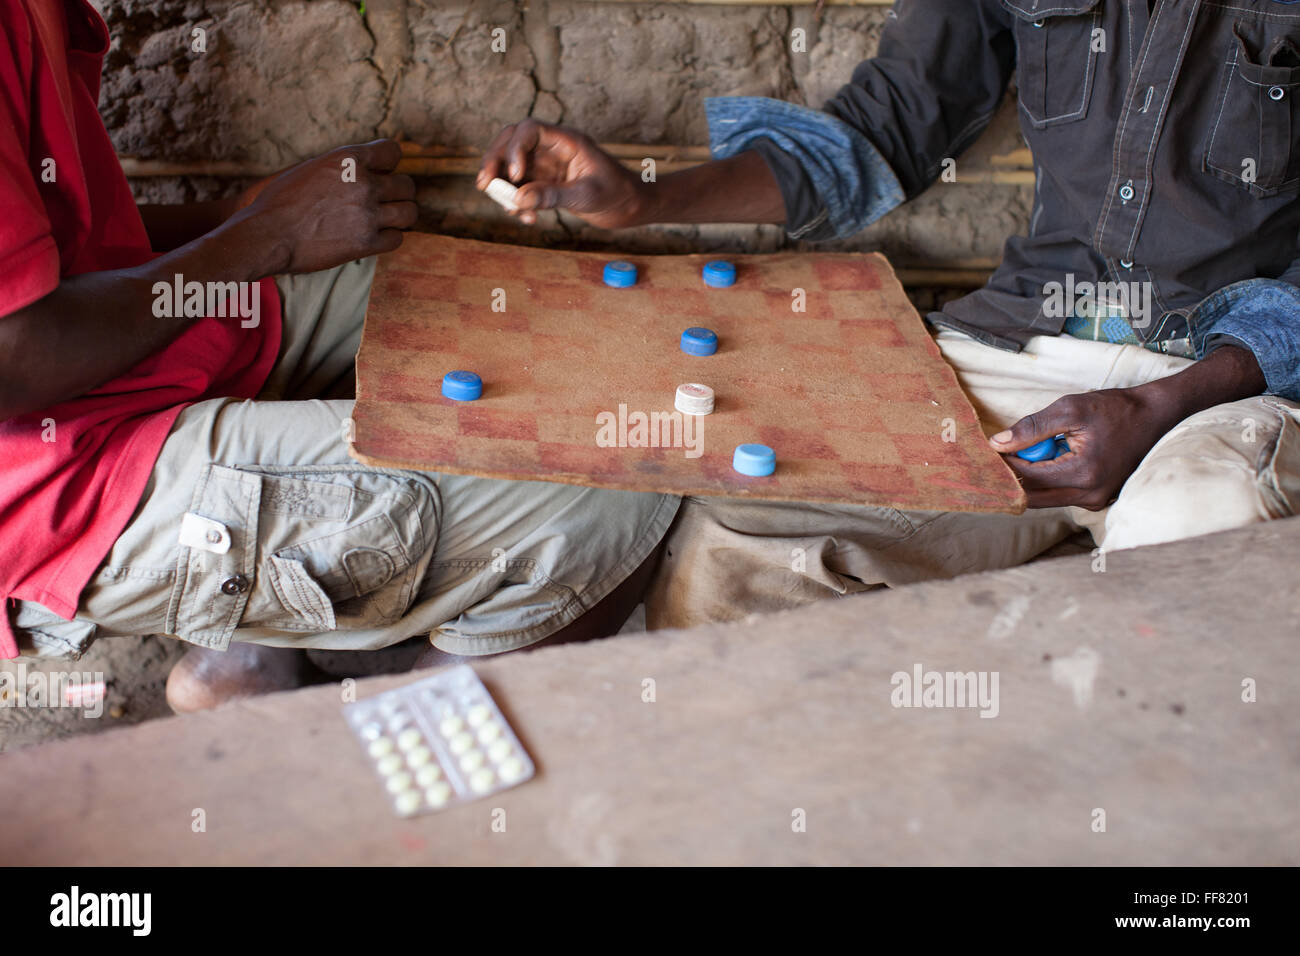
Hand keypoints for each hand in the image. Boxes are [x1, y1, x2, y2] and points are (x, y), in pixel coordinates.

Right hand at [237, 139, 416, 273]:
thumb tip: (366, 169)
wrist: (268, 234)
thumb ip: (343, 168)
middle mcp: (362, 183)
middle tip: (384, 202)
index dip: (389, 164)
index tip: (381, 173)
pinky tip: (374, 237)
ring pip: (409, 212)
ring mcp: (367, 214)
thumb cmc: (281, 202)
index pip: (393, 152)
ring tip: (385, 220)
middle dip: (398, 194)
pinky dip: (389, 238)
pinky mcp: (367, 243)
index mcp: (348, 159)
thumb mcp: (312, 169)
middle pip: (407, 186)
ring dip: (400, 216)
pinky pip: (398, 238)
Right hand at [477, 119, 644, 227]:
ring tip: (510, 209)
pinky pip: (521, 187)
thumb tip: (518, 198)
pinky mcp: (546, 183)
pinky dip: (517, 202)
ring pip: (512, 167)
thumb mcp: (586, 196)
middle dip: (495, 162)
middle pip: (511, 143)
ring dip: (504, 187)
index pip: (529, 130)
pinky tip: (526, 218)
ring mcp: (548, 166)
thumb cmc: (617, 194)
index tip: (514, 175)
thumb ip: (552, 195)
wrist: (631, 207)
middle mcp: (553, 149)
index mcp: (566, 141)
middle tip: (485, 185)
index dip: (514, 148)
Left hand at [989, 387, 1168, 509]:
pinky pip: (1061, 494)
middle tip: (998, 454)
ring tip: (1027, 450)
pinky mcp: (1098, 499)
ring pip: (1045, 497)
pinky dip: (1048, 477)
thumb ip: (1032, 427)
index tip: (989, 449)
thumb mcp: (1071, 409)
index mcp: (1083, 473)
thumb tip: (997, 443)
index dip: (1004, 464)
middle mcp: (1090, 495)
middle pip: (1033, 496)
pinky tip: (1049, 456)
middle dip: (1014, 475)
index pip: (1028, 478)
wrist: (1155, 416)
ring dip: (1031, 476)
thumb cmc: (1115, 409)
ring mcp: (1096, 500)